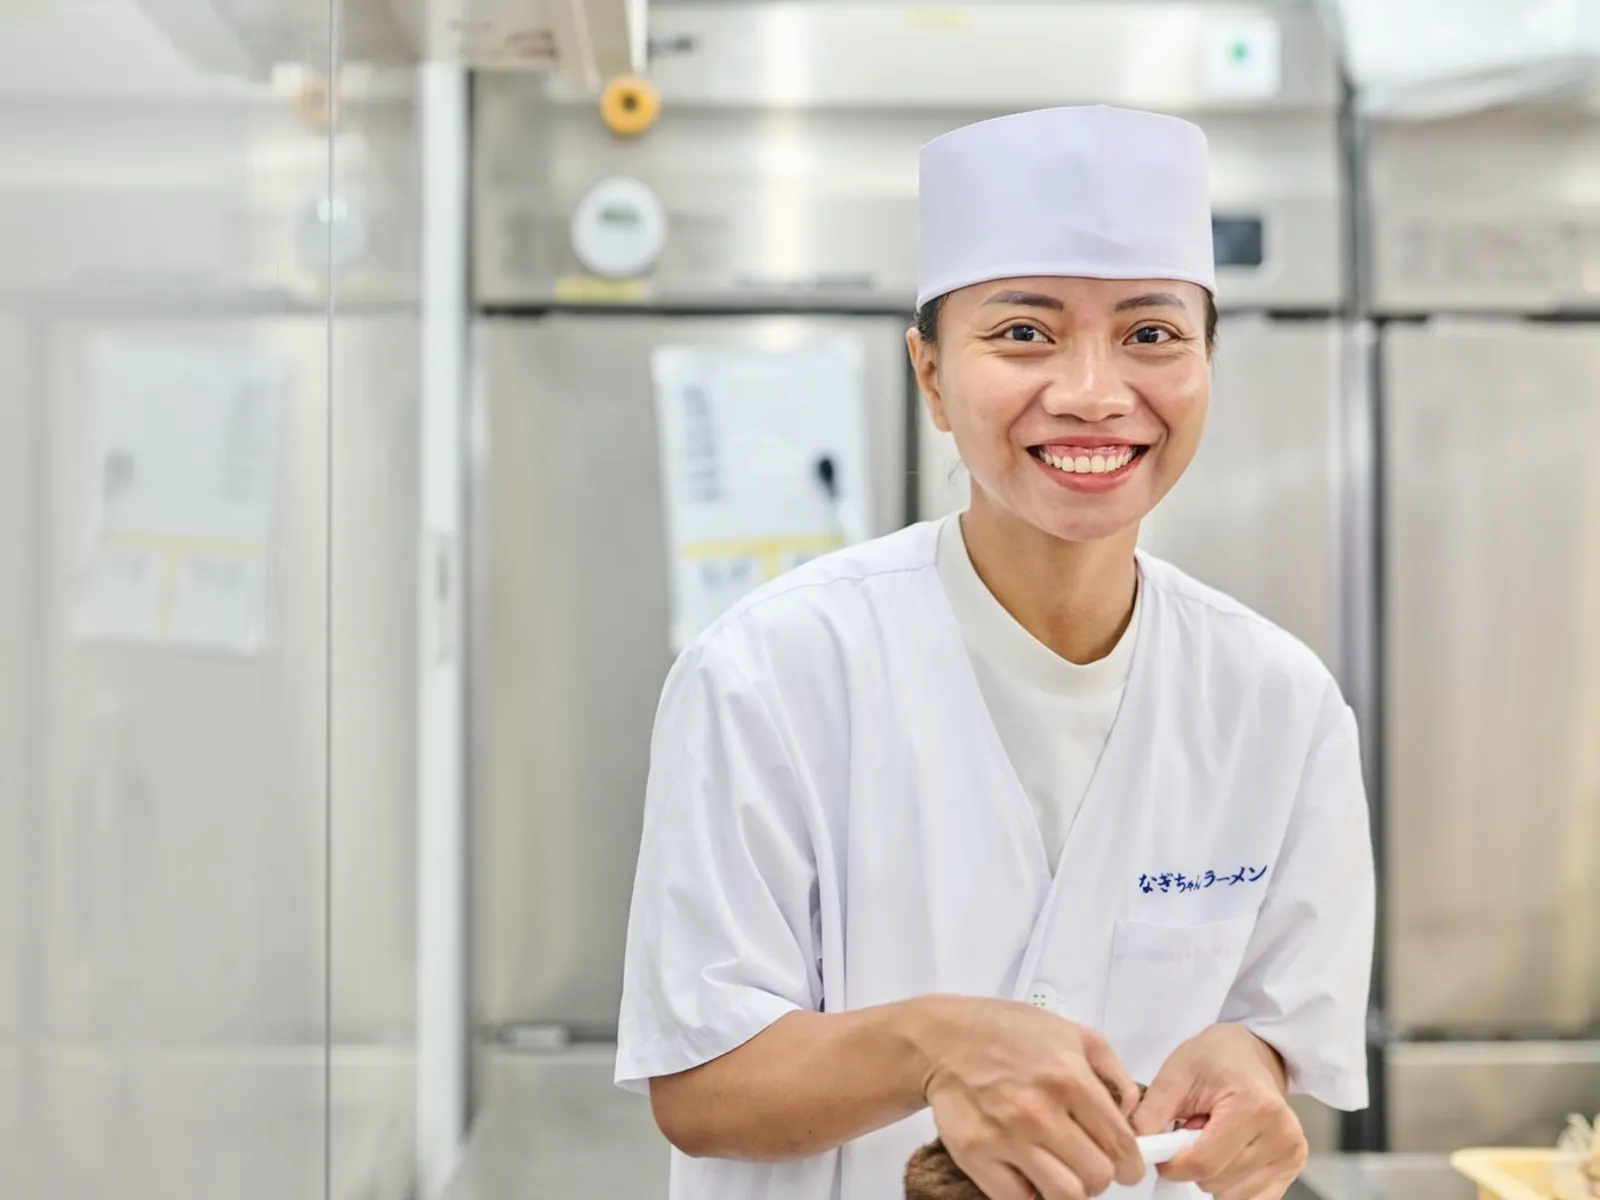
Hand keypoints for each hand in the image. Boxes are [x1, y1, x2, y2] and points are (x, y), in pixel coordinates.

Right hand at [917, 998, 1145, 1199]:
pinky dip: (1031, 1193)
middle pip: (1097, 1176)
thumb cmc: (1007, 1032)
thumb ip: (1112, 1072)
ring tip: (1062, 1171)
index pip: (1121, 1145)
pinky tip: (1030, 1173)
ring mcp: (1005, 1135)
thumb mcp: (1072, 1033)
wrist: (944, 1038)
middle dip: (1101, 1174)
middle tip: (1090, 1162)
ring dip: (1070, 1188)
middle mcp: (1038, 1109)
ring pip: (1065, 1196)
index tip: (1128, 1167)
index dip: (1131, 1164)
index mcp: (1068, 1076)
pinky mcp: (976, 1155)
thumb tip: (1131, 1116)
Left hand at [1132, 1023, 1305, 1199]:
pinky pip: (1251, 1199)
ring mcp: (1291, 1153)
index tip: (1162, 1151)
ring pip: (1231, 1194)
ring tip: (1214, 1136)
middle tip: (1194, 1130)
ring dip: (1212, 1173)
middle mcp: (1281, 1134)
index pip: (1204, 1164)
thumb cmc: (1213, 1059)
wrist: (1249, 1053)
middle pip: (1217, 1181)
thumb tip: (1136, 1149)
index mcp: (1253, 1106)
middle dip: (1193, 1164)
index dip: (1173, 1165)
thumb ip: (1151, 1113)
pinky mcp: (1292, 1166)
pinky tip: (1229, 1151)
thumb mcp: (1175, 1074)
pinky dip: (1230, 1182)